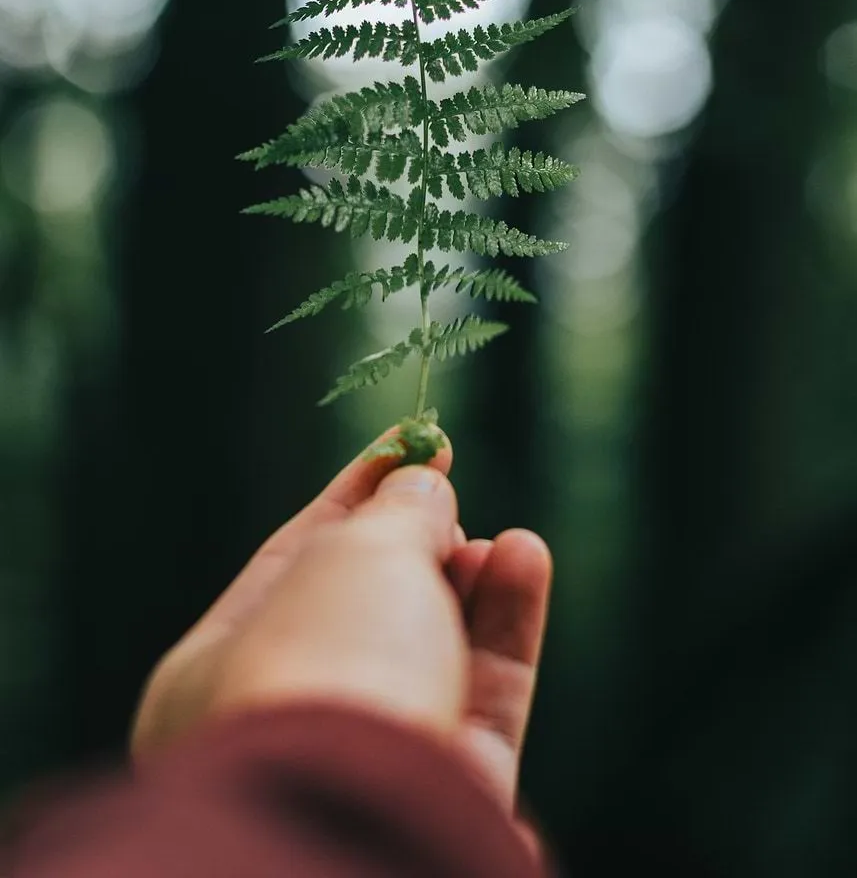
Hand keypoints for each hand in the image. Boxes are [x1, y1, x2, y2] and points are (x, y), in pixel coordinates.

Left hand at [131, 430, 551, 820]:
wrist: (358, 821)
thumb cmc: (324, 666)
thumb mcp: (351, 554)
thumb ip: (393, 513)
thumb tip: (426, 490)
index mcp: (219, 669)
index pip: (295, 557)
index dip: (355, 493)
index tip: (411, 442)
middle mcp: (294, 721)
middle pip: (370, 607)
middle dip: (419, 541)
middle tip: (453, 489)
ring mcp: (374, 761)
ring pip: (435, 651)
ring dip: (472, 579)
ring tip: (501, 538)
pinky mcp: (453, 792)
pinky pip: (487, 693)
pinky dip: (509, 623)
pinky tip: (524, 558)